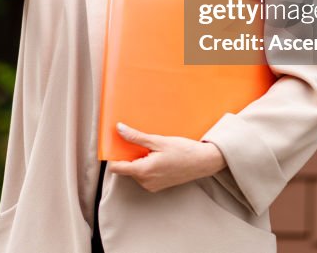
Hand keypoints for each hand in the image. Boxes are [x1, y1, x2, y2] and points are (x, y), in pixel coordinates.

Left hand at [105, 122, 227, 192]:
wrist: (204, 162)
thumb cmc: (183, 151)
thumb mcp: (158, 141)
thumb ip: (136, 137)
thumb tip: (119, 129)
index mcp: (144, 171)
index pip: (116, 168)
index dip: (112, 156)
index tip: (114, 145)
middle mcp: (146, 182)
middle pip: (126, 168)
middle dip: (129, 156)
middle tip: (139, 143)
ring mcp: (152, 186)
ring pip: (135, 172)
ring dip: (138, 160)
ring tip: (152, 150)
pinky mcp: (158, 186)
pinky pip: (145, 175)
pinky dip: (146, 165)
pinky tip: (157, 156)